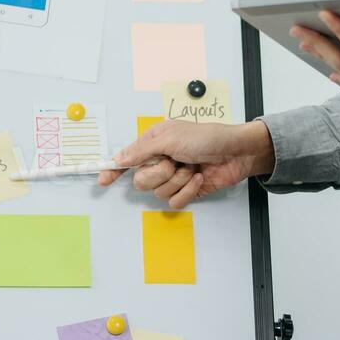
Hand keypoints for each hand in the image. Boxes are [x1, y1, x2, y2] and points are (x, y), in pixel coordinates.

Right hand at [98, 120, 275, 209]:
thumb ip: (141, 150)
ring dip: (178, 180)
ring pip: (158, 193)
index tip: (103, 180)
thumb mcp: (170, 138)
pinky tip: (199, 178)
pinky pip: (175, 201)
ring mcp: (174, 177)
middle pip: (141, 181)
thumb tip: (119, 159)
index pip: (126, 159)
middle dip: (157, 174)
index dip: (113, 170)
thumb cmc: (207, 137)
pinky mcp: (186, 191)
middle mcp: (161, 160)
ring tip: (192, 167)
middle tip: (173, 163)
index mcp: (153, 143)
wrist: (236, 152)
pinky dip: (188, 191)